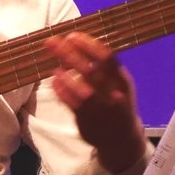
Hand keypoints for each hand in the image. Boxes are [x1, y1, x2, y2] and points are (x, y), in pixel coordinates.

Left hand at [44, 32, 146, 172]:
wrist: (122, 138)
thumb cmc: (116, 103)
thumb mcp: (117, 83)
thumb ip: (101, 67)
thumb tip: (76, 44)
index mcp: (122, 79)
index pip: (107, 57)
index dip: (88, 45)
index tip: (72, 35)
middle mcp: (114, 93)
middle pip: (91, 70)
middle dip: (70, 54)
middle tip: (51, 42)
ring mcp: (101, 108)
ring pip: (83, 90)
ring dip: (65, 76)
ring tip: (54, 66)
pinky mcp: (87, 121)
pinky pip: (72, 104)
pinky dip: (62, 91)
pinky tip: (54, 81)